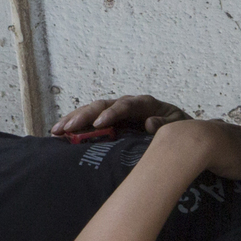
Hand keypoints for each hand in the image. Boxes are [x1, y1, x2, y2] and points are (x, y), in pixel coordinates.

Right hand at [52, 93, 189, 134]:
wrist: (183, 136)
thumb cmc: (181, 132)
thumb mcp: (180, 128)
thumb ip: (166, 125)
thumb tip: (149, 123)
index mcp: (146, 104)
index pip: (126, 105)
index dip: (112, 113)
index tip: (99, 124)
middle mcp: (128, 105)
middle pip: (103, 105)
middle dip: (84, 115)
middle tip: (68, 127)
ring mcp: (117, 113)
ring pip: (92, 111)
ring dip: (74, 119)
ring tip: (56, 130)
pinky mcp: (111, 123)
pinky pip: (91, 122)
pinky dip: (76, 127)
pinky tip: (60, 134)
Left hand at [156, 118, 240, 183]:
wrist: (188, 143)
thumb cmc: (222, 155)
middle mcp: (226, 127)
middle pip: (239, 132)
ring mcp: (206, 126)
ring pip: (218, 130)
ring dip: (222, 137)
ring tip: (223, 145)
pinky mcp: (188, 129)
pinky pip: (198, 134)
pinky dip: (201, 139)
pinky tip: (198, 145)